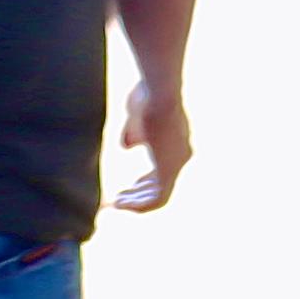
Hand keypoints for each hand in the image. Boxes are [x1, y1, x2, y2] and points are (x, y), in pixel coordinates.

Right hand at [113, 81, 192, 213]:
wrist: (159, 93)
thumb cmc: (147, 97)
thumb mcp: (137, 116)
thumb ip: (134, 133)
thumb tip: (127, 147)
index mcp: (177, 142)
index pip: (163, 169)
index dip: (144, 181)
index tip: (126, 187)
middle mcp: (182, 155)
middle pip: (162, 183)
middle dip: (139, 193)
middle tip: (119, 199)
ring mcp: (178, 164)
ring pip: (160, 194)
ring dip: (137, 202)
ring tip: (117, 203)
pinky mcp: (170, 170)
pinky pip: (158, 199)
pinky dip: (139, 205)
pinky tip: (120, 204)